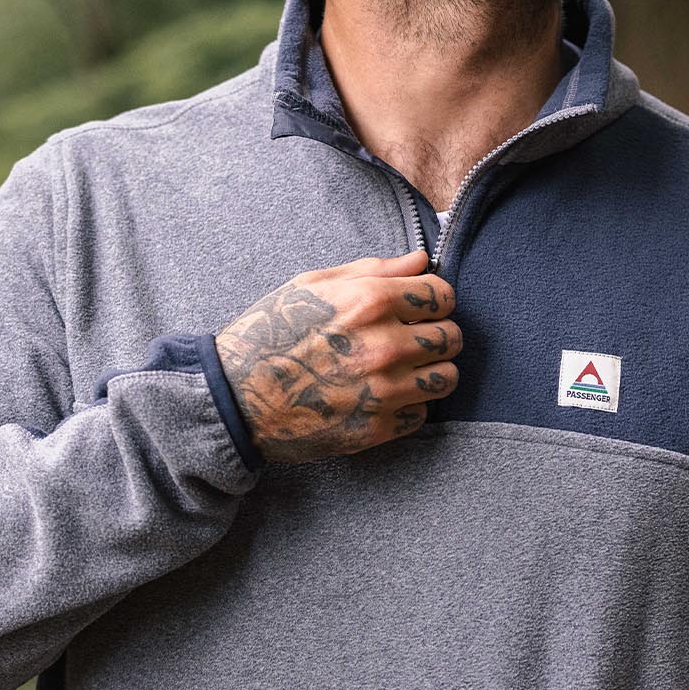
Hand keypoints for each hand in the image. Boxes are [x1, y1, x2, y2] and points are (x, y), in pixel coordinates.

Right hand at [214, 248, 461, 464]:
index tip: (419, 308)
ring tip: (406, 370)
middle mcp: (384, 345)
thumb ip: (374, 270)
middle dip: (437, 335)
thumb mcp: (313, 284)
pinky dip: (409, 406)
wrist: (236, 398)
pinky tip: (383, 397)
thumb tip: (420, 261)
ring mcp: (383, 390)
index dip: (434, 300)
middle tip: (412, 340)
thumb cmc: (271, 332)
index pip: (443, 295)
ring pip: (447, 378)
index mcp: (369, 301)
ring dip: (432, 372)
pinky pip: (421, 414)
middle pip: (452, 337)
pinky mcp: (377, 428)